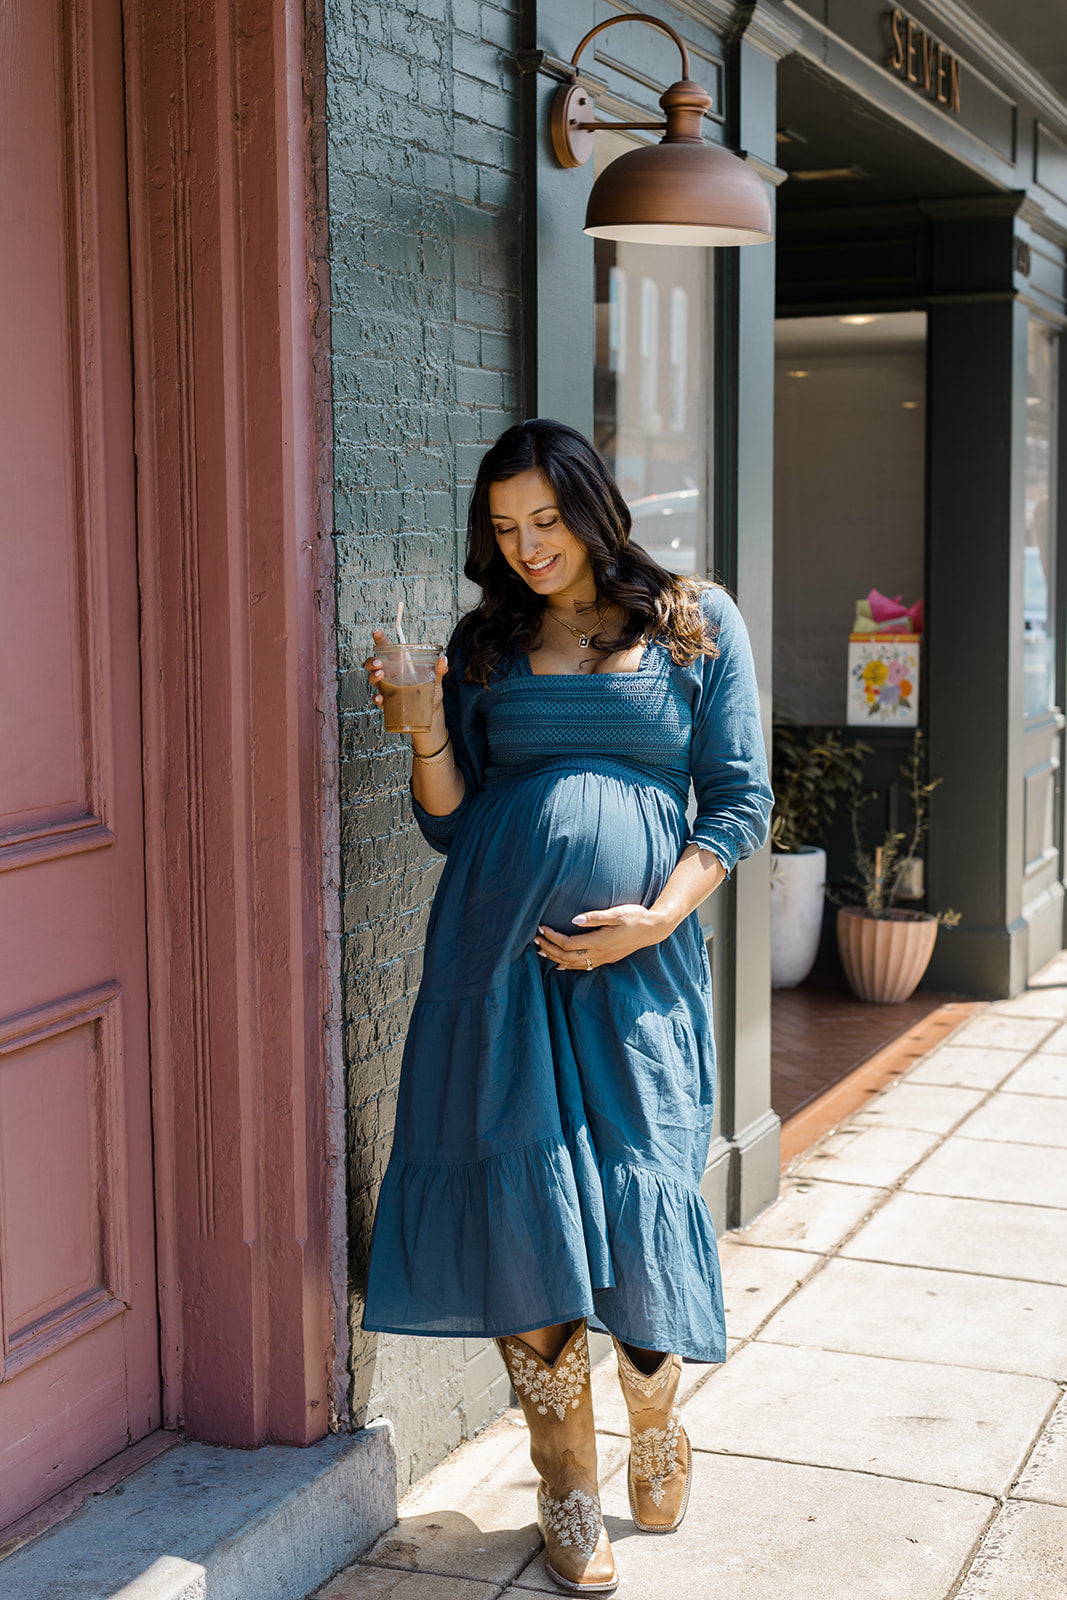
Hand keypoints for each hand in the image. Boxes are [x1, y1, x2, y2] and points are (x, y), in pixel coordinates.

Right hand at [365, 628, 448, 744]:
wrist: (430, 714)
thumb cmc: (430, 693)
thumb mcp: (435, 680)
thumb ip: (438, 670)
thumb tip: (444, 660)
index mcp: (401, 664)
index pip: (388, 648)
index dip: (381, 639)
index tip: (377, 632)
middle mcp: (391, 675)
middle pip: (374, 664)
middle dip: (372, 661)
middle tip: (378, 663)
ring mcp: (387, 688)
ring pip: (373, 680)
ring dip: (373, 677)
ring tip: (379, 675)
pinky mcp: (388, 703)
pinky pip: (379, 699)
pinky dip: (378, 699)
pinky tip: (380, 698)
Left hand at [535, 905, 671, 970]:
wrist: (654, 929)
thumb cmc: (636, 917)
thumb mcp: (616, 913)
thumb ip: (594, 917)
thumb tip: (574, 920)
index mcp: (599, 941)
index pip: (568, 944)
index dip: (553, 938)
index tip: (541, 928)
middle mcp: (600, 953)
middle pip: (567, 957)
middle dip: (549, 949)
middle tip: (534, 940)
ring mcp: (604, 958)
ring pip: (574, 964)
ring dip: (556, 958)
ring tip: (541, 951)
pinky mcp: (607, 958)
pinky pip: (584, 967)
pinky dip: (569, 966)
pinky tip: (561, 965)